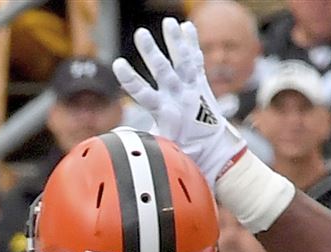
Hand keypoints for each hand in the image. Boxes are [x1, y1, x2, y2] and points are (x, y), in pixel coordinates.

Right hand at [111, 18, 245, 184]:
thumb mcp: (161, 148)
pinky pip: (196, 60)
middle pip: (162, 69)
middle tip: (139, 33)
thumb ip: (141, 139)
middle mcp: (179, 95)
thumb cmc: (184, 149)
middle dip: (150, 51)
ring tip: (167, 22)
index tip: (117, 64)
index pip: (143, 93)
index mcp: (165, 111)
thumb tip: (116, 137)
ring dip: (174, 40)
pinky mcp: (200, 83)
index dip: (130, 79)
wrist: (215, 148)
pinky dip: (192, 43)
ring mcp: (192, 87)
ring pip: (182, 59)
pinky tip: (186, 27)